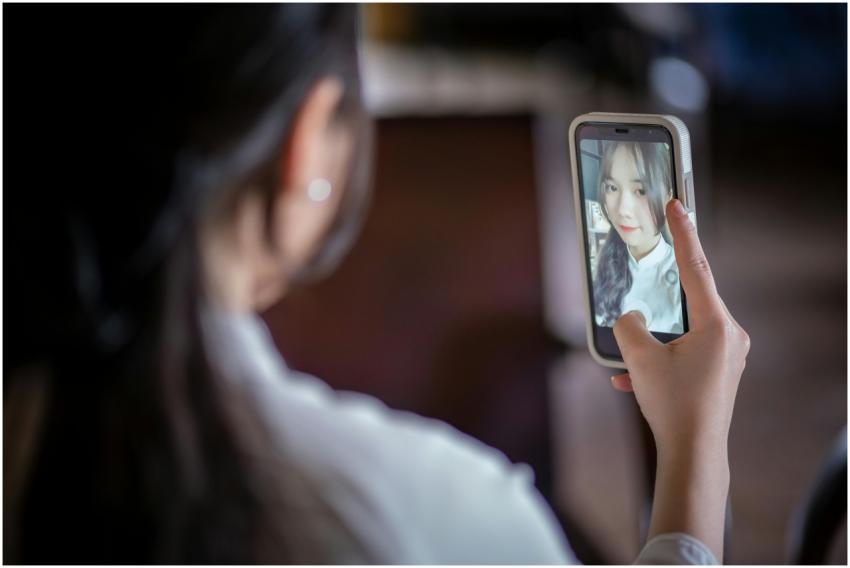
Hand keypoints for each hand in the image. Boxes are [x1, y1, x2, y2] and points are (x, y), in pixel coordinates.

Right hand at [611, 199, 749, 457]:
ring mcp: (726, 355)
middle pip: (687, 302)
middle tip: (646, 291)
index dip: (684, 234)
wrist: (694, 453)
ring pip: (680, 331)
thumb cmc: (673, 405)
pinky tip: (633, 379)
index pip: (696, 267)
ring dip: (651, 342)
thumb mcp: (639, 358)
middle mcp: (729, 335)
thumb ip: (628, 326)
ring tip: (628, 363)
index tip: (678, 206)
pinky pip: (684, 352)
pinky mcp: (718, 371)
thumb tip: (630, 318)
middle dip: (657, 305)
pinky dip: (659, 360)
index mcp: (716, 324)